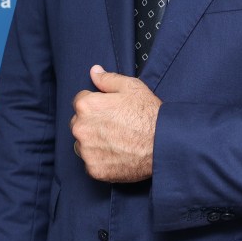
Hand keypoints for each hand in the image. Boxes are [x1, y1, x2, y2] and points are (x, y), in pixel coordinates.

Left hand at [71, 65, 161, 182]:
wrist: (162, 144)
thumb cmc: (148, 113)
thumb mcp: (131, 87)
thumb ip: (107, 79)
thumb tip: (94, 71)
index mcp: (87, 106)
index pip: (80, 101)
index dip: (96, 104)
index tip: (109, 110)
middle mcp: (81, 128)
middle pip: (79, 123)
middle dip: (92, 123)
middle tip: (114, 126)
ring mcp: (87, 151)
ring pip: (83, 144)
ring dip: (94, 142)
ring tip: (117, 141)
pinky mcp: (94, 169)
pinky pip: (91, 163)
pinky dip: (101, 160)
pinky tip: (117, 154)